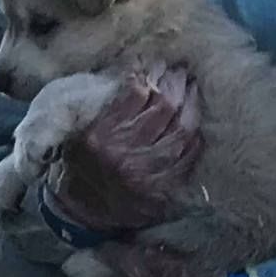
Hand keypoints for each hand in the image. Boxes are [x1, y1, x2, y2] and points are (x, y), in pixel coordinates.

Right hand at [43, 66, 201, 234]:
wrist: (82, 211)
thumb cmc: (79, 164)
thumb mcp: (81, 132)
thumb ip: (107, 107)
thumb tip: (137, 75)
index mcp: (100, 135)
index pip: (135, 94)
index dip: (151, 74)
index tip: (156, 65)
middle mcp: (124, 152)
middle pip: (164, 108)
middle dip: (176, 85)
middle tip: (181, 73)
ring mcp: (147, 171)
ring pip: (181, 130)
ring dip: (191, 106)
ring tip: (192, 90)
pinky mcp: (163, 187)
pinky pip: (188, 157)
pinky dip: (195, 137)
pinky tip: (195, 124)